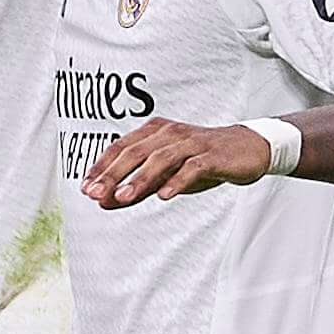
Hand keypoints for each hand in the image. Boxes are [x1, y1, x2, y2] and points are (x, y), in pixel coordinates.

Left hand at [82, 115, 273, 205]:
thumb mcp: (165, 176)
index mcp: (154, 132)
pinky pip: (192, 167)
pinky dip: (177, 180)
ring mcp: (191, 142)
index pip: (121, 147)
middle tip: (95, 193)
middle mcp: (169, 133)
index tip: (85, 188)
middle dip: (113, 173)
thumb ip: (135, 188)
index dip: (102, 167)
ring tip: (123, 197)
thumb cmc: (201, 161)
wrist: (248, 150)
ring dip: (140, 179)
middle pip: (136, 152)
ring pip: (161, 158)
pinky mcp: (212, 155)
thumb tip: (102, 201)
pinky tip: (164, 195)